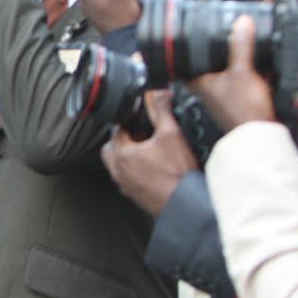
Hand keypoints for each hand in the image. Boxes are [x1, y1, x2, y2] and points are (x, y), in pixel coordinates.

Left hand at [100, 90, 198, 216]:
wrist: (185, 203)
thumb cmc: (177, 174)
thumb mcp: (171, 134)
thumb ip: (161, 111)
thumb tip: (157, 93)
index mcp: (121, 154)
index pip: (116, 129)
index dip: (129, 121)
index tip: (140, 118)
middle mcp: (118, 171)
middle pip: (113, 148)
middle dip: (126, 139)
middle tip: (143, 135)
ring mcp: (125, 185)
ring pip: (119, 164)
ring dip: (130, 156)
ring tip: (150, 151)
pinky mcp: (134, 195)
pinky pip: (128, 178)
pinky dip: (136, 170)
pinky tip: (154, 168)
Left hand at [188, 15, 275, 132]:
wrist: (260, 133)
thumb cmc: (243, 109)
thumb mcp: (242, 70)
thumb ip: (241, 45)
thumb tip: (241, 23)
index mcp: (198, 82)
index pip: (181, 63)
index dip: (180, 50)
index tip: (179, 38)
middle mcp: (207, 89)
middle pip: (203, 65)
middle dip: (211, 52)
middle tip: (214, 36)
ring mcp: (222, 95)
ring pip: (223, 72)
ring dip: (231, 60)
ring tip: (239, 45)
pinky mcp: (238, 99)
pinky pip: (240, 79)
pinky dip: (246, 71)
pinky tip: (258, 64)